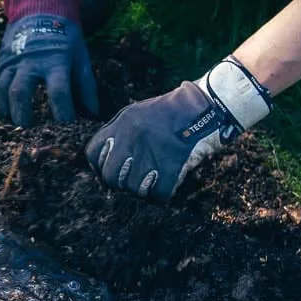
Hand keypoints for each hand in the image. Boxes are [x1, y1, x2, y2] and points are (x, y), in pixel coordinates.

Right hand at [0, 0, 97, 126]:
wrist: (41, 9)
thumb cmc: (64, 37)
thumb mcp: (80, 56)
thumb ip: (86, 85)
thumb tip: (92, 113)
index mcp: (55, 60)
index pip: (59, 91)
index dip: (63, 112)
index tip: (66, 126)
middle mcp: (30, 60)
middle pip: (20, 91)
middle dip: (22, 113)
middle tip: (27, 128)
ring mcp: (12, 59)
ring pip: (1, 88)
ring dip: (5, 108)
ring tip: (13, 120)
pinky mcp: (1, 59)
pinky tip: (0, 110)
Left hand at [85, 57, 272, 201]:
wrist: (207, 105)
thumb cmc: (172, 111)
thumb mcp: (137, 112)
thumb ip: (118, 132)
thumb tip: (103, 158)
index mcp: (122, 124)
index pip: (93, 153)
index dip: (99, 165)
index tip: (110, 169)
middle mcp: (132, 139)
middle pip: (110, 176)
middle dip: (119, 182)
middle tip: (132, 178)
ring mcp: (151, 153)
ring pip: (134, 189)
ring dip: (143, 189)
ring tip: (153, 177)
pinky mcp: (172, 167)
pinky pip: (157, 195)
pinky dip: (162, 194)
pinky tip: (167, 183)